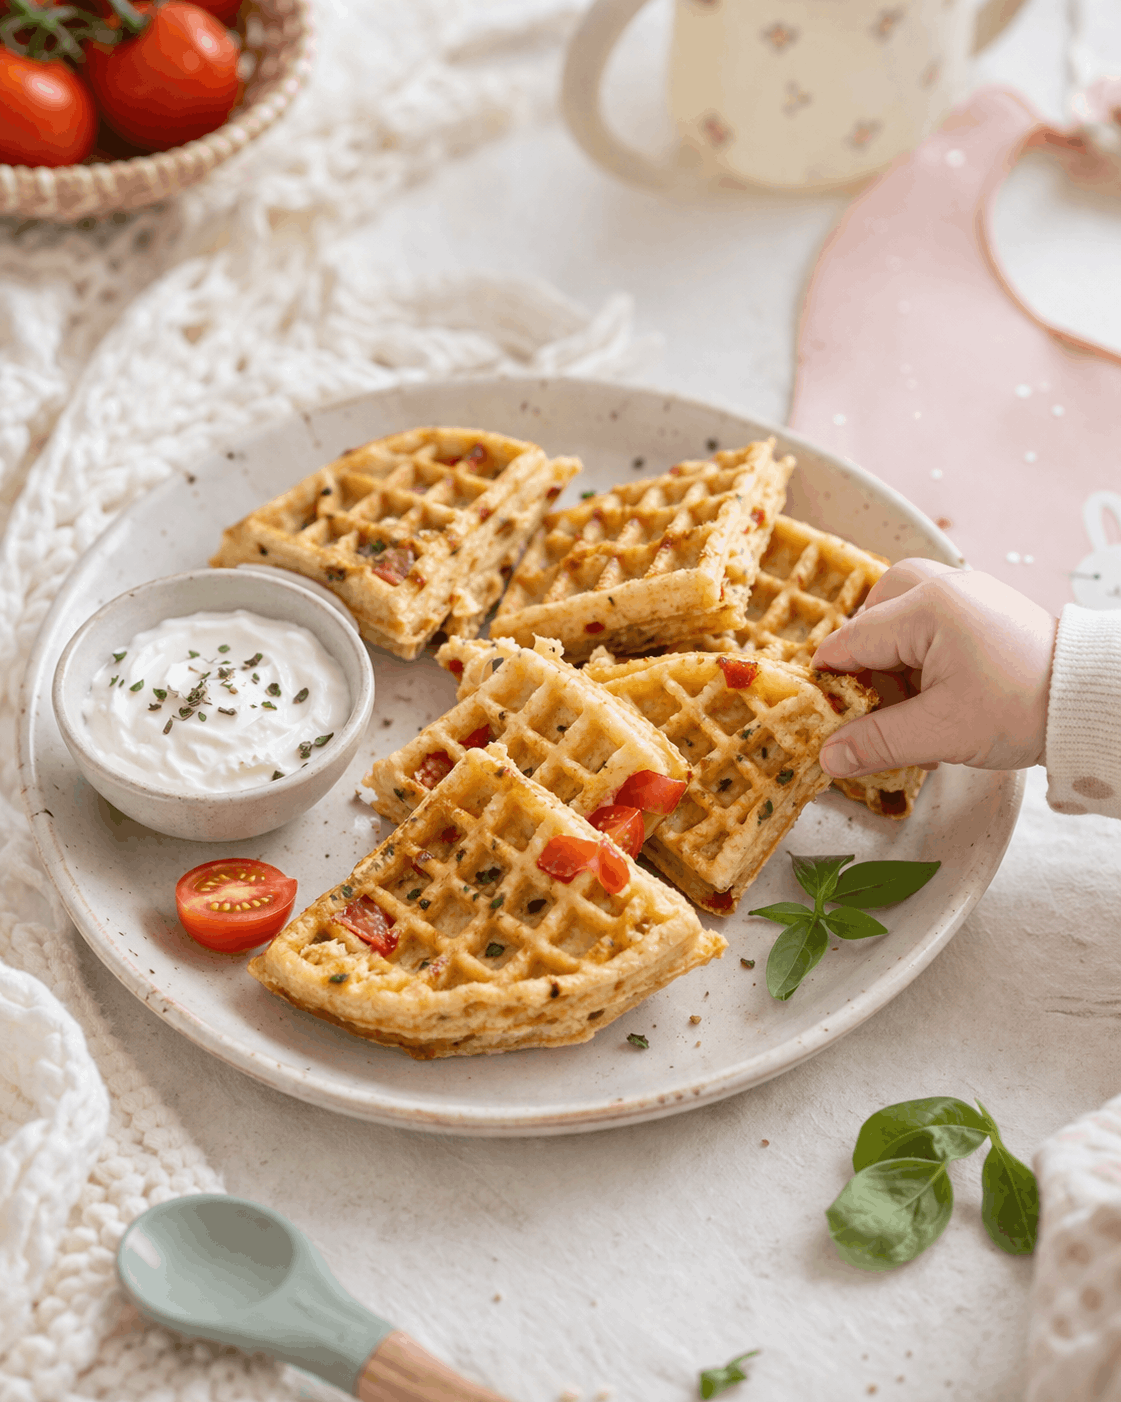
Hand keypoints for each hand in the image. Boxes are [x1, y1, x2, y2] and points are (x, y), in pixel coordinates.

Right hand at [811, 560, 1057, 777]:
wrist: (1091, 699)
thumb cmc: (1023, 708)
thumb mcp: (943, 732)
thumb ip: (878, 742)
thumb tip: (828, 756)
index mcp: (926, 607)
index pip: (849, 641)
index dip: (831, 684)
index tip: (826, 720)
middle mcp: (940, 585)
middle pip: (870, 619)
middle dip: (867, 668)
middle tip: (879, 710)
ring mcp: (963, 591)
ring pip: (896, 618)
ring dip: (893, 663)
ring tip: (913, 706)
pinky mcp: (979, 606)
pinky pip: (926, 621)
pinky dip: (919, 655)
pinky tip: (935, 693)